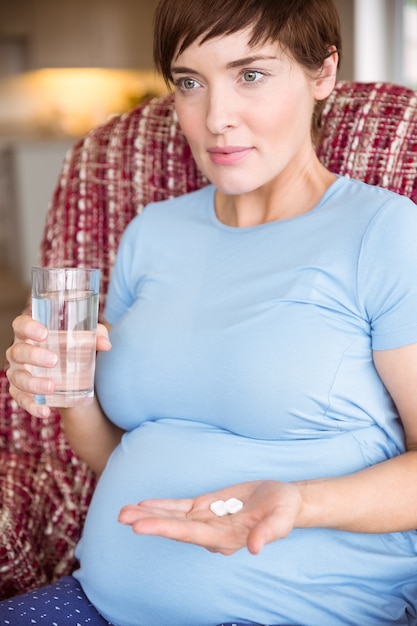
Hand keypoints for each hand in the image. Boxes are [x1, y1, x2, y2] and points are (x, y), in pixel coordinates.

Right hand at [6, 315, 110, 417]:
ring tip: (51, 387)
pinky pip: (21, 400)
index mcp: (31, 333)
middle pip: (18, 351)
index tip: (44, 334)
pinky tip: (45, 410)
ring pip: (18, 377)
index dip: (28, 327)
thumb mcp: (86, 340)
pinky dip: (32, 406)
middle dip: (33, 355)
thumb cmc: (73, 349)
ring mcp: (18, 373)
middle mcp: (20, 352)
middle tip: (54, 360)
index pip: (21, 325)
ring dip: (33, 383)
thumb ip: (96, 336)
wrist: (72, 379)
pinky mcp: (21, 392)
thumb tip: (106, 344)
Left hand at [118, 480, 302, 554]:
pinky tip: (144, 504)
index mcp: (225, 538)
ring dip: (149, 514)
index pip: (189, 534)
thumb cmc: (284, 510)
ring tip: (123, 511)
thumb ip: (269, 533)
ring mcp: (206, 520)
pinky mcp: (205, 507)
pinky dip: (162, 505)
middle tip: (122, 517)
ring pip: (172, 518)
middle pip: (174, 528)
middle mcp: (210, 532)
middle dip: (149, 523)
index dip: (165, 529)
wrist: (284, 501)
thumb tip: (256, 548)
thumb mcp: (282, 519)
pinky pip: (180, 507)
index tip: (141, 526)